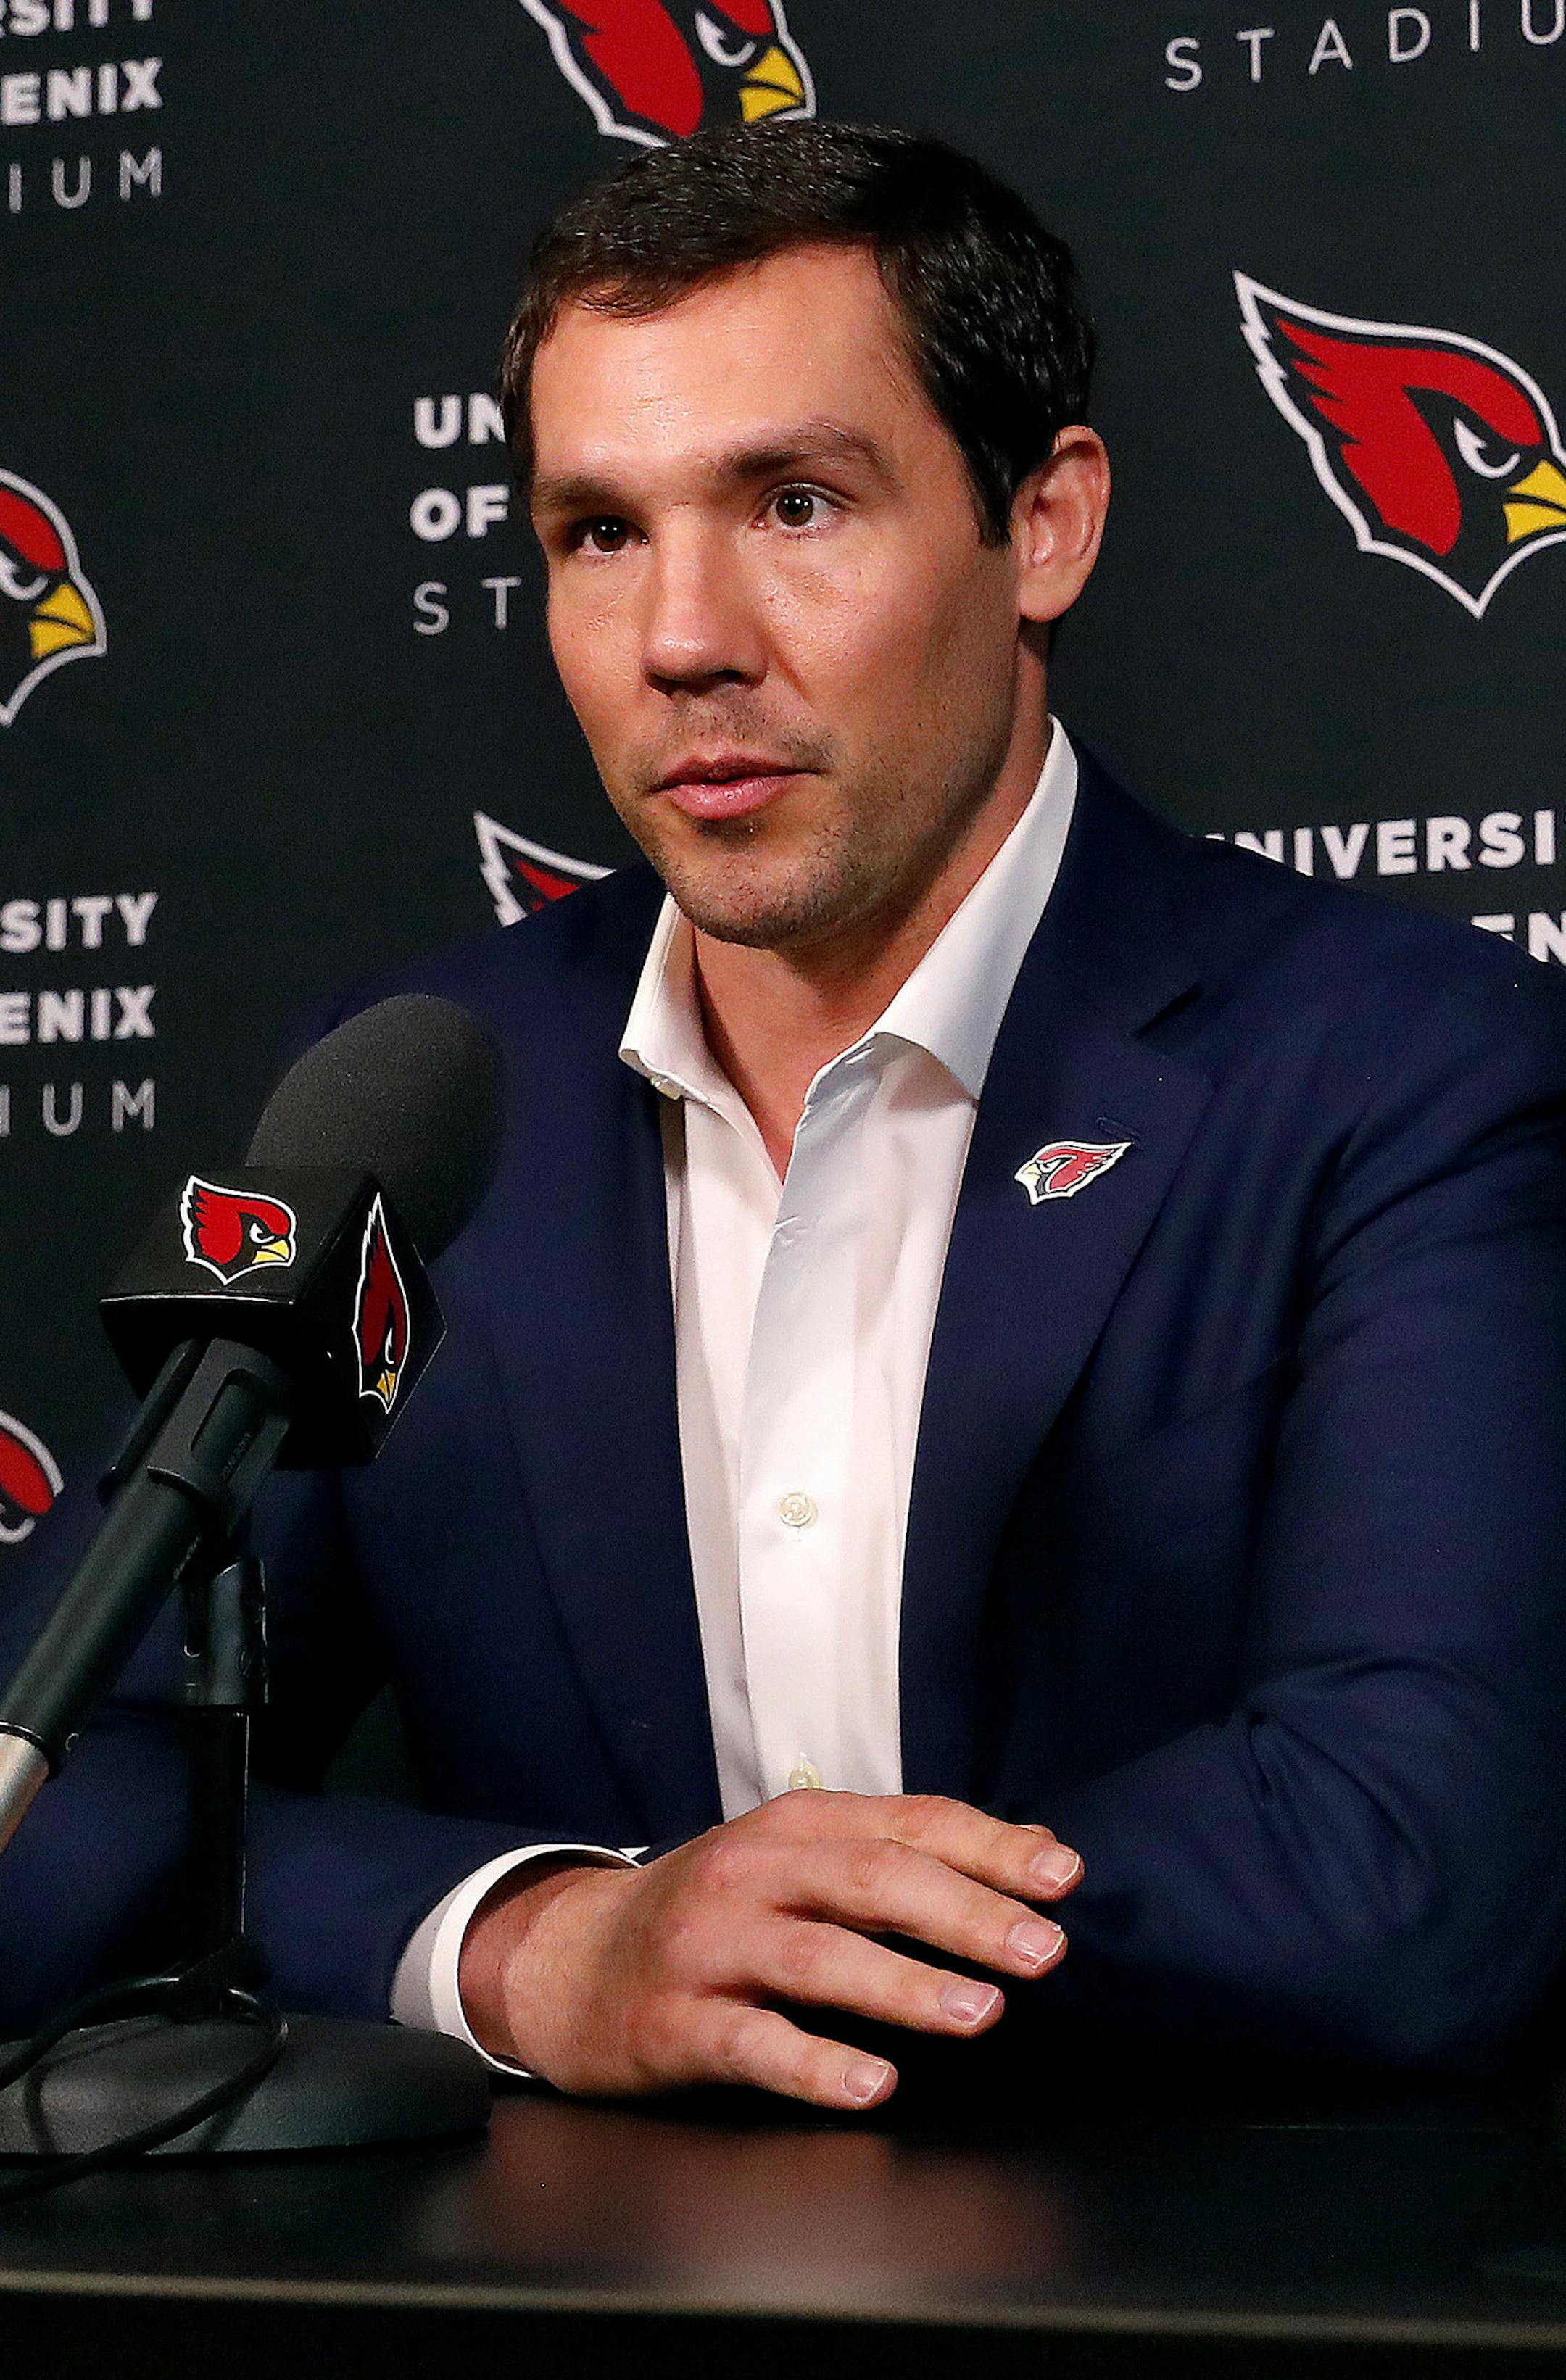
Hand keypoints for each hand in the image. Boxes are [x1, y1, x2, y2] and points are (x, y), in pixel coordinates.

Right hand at [458, 1790, 1081, 2109]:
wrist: (567, 1961)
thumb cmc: (712, 1917)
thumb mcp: (794, 1867)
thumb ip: (898, 1861)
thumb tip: (1033, 1862)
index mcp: (793, 1827)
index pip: (908, 1822)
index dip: (990, 1847)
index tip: (1063, 1878)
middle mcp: (750, 1873)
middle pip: (872, 1882)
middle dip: (968, 1915)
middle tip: (1044, 1952)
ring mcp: (706, 1946)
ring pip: (818, 1958)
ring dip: (905, 1986)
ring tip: (980, 2014)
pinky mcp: (670, 2021)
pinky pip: (749, 2041)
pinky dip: (814, 2063)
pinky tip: (871, 2085)